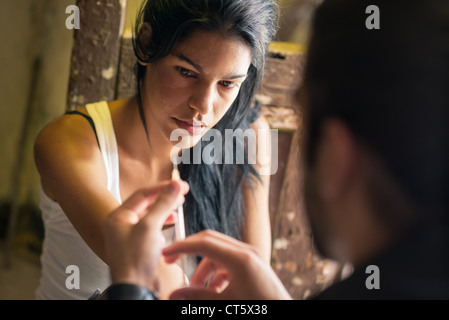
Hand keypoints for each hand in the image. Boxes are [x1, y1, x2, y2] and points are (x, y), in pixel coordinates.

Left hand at [104, 180, 188, 292]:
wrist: (135, 288)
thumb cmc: (134, 261)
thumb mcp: (150, 227)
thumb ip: (163, 204)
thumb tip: (174, 186)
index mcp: (118, 217)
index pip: (142, 194)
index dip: (163, 187)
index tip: (179, 184)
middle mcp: (122, 225)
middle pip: (146, 204)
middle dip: (164, 197)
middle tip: (181, 192)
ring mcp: (130, 236)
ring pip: (150, 216)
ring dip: (165, 210)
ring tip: (178, 205)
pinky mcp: (139, 247)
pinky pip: (152, 229)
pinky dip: (163, 224)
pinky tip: (170, 225)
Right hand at [163, 230, 292, 299]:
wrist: (285, 315)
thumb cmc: (258, 308)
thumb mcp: (225, 304)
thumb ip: (198, 297)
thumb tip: (173, 294)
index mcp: (240, 258)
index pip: (204, 242)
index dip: (181, 246)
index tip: (165, 252)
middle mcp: (247, 252)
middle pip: (210, 241)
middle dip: (189, 252)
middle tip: (171, 261)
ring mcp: (251, 257)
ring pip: (218, 255)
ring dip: (203, 270)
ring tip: (196, 291)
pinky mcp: (253, 266)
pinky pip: (228, 264)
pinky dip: (216, 275)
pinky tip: (213, 293)